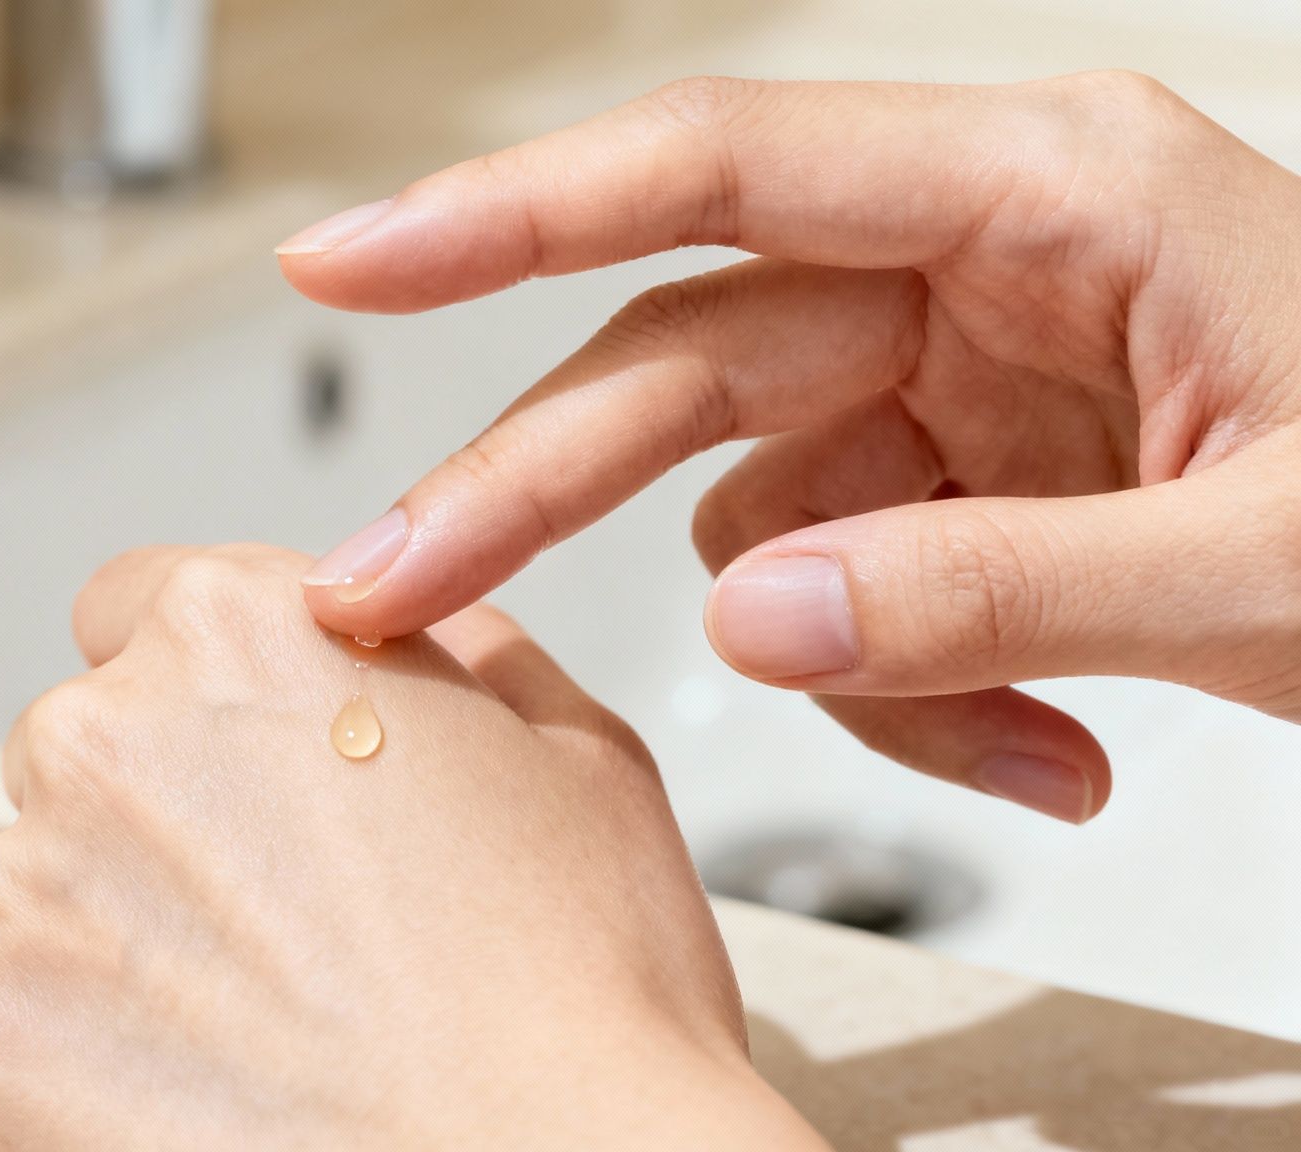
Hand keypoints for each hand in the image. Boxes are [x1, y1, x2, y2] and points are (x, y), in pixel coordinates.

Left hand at [0, 544, 828, 1149]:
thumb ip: (454, 640)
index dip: (203, 694)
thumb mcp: (575, 750)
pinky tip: (204, 1091)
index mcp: (237, 629)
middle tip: (284, 920)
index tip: (247, 770)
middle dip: (158, 815)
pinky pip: (6, 1023)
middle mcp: (103, 733)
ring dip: (113, 937)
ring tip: (257, 1024)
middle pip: (84, 753)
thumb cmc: (579, 997)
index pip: (133, 607)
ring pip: (38, 890)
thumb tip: (403, 609)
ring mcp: (26, 887)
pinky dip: (77, 1058)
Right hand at [278, 72, 1300, 823]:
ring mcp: (959, 369)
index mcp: (1047, 190)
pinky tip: (1047, 740)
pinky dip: (908, 691)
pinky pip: (841, 582)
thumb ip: (998, 584)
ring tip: (1015, 745)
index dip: (511, 209)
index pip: (722, 166)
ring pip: (760, 501)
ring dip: (839, 655)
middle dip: (539, 488)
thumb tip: (751, 615)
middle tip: (394, 590)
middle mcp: (973, 258)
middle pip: (683, 354)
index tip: (349, 257)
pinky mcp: (962, 469)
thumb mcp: (1263, 555)